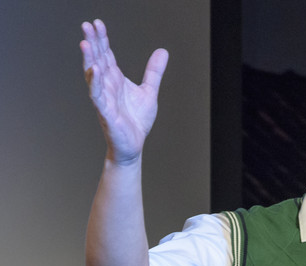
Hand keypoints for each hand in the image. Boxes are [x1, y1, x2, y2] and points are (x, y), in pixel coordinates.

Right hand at [80, 19, 167, 163]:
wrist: (133, 145)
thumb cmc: (136, 120)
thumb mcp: (149, 91)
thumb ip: (153, 72)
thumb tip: (162, 51)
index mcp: (115, 79)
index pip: (106, 55)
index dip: (102, 39)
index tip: (97, 23)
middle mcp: (107, 86)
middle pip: (97, 60)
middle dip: (92, 43)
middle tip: (86, 25)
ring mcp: (104, 98)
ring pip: (93, 75)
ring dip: (89, 59)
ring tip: (85, 43)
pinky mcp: (105, 112)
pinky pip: (97, 95)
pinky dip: (95, 82)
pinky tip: (95, 70)